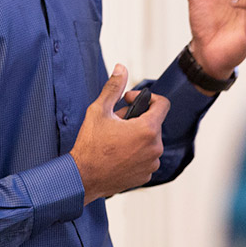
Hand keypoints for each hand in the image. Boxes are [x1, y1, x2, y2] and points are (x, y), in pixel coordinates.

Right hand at [70, 65, 169, 203]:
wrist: (83, 178)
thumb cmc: (90, 145)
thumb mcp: (99, 111)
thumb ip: (113, 88)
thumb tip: (121, 68)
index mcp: (147, 129)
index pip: (162, 104)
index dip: (146, 97)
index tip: (129, 101)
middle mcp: (155, 147)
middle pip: (153, 123)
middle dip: (136, 119)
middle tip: (115, 122)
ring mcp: (151, 164)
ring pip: (149, 141)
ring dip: (136, 136)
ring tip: (115, 139)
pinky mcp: (146, 176)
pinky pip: (146, 158)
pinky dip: (135, 153)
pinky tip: (117, 153)